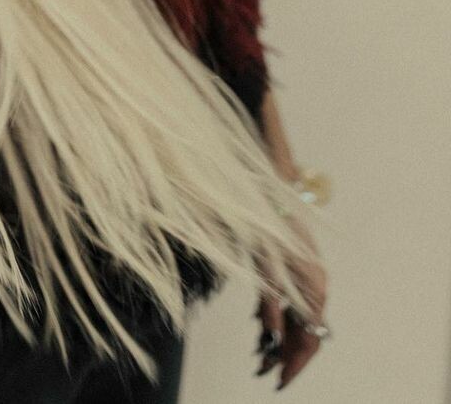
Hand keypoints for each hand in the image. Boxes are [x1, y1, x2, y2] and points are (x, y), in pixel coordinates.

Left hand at [253, 224, 329, 389]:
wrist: (268, 191)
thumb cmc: (265, 226)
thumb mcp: (264, 268)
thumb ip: (270, 305)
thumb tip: (274, 340)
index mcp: (314, 289)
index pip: (311, 339)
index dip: (296, 364)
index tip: (280, 382)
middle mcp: (315, 287)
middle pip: (304, 332)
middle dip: (283, 355)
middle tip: (261, 371)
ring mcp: (306, 279)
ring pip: (295, 320)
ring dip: (277, 339)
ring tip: (257, 356)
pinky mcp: (294, 271)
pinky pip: (288, 304)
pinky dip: (274, 318)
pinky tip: (259, 328)